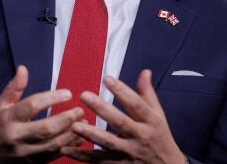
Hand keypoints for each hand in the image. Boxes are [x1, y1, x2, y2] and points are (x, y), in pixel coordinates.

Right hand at [0, 65, 83, 162]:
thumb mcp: (0, 106)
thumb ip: (14, 88)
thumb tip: (23, 68)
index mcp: (7, 119)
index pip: (31, 106)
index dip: (51, 98)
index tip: (68, 93)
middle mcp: (15, 137)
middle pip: (45, 129)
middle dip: (66, 119)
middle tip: (80, 110)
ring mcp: (24, 153)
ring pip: (53, 145)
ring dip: (72, 133)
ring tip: (84, 121)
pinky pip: (54, 156)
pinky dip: (69, 147)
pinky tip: (79, 137)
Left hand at [60, 70, 185, 163]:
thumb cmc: (160, 136)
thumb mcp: (158, 114)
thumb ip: (147, 94)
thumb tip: (144, 71)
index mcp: (151, 121)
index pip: (136, 103)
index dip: (122, 90)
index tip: (107, 78)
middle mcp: (140, 136)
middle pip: (120, 121)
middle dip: (102, 109)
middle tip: (84, 95)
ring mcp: (129, 152)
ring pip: (108, 143)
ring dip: (90, 135)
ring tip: (74, 125)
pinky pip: (98, 160)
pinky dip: (82, 155)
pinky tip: (66, 148)